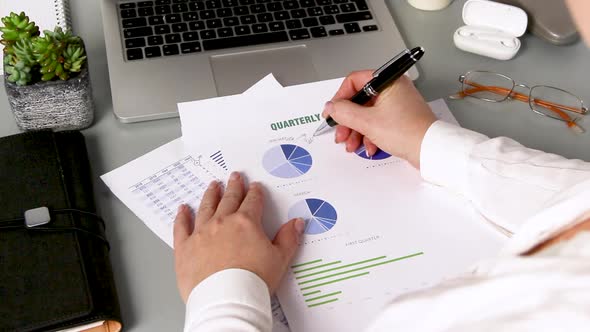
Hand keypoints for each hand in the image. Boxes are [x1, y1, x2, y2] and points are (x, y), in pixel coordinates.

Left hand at [173, 172, 304, 302]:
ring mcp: (201, 234)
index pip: (252, 201)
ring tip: (213, 186)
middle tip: (234, 177)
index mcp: (246, 223)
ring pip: (206, 207)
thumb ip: (288, 238)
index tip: (255, 187)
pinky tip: (183, 209)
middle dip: (233, 187)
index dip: (255, 193)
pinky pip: (181, 227)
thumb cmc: (252, 281)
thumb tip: (297, 223)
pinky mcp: (185, 248)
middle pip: (229, 200)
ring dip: (210, 195)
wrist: (226, 300)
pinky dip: (182, 217)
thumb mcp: (279, 259)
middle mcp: (222, 223)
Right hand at [323, 71, 436, 168]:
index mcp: (388, 81)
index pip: (354, 81)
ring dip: (356, 130)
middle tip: (340, 133)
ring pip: (366, 114)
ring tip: (352, 144)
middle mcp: (393, 89)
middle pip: (359, 100)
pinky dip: (368, 134)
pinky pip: (376, 123)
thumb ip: (344, 112)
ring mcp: (396, 104)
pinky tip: (368, 147)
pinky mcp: (399, 119)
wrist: (430, 150)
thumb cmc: (408, 132)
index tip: (333, 112)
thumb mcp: (367, 122)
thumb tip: (331, 107)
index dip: (340, 97)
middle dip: (347, 120)